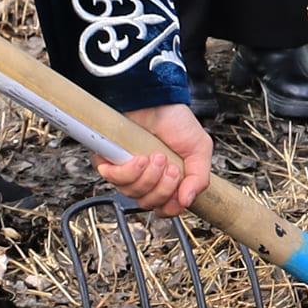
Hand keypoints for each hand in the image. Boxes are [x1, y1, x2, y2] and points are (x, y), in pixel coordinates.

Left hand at [95, 100, 213, 215]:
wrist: (155, 98)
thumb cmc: (174, 119)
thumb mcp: (199, 149)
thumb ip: (199, 178)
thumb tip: (188, 201)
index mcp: (166, 179)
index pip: (164, 208)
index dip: (171, 206)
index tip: (179, 190)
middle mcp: (145, 178)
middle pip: (149, 204)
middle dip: (162, 187)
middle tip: (169, 166)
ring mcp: (126, 171)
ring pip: (132, 193)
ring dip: (148, 176)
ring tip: (156, 156)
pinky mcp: (108, 161)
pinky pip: (115, 179)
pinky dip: (128, 171)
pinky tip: (139, 158)